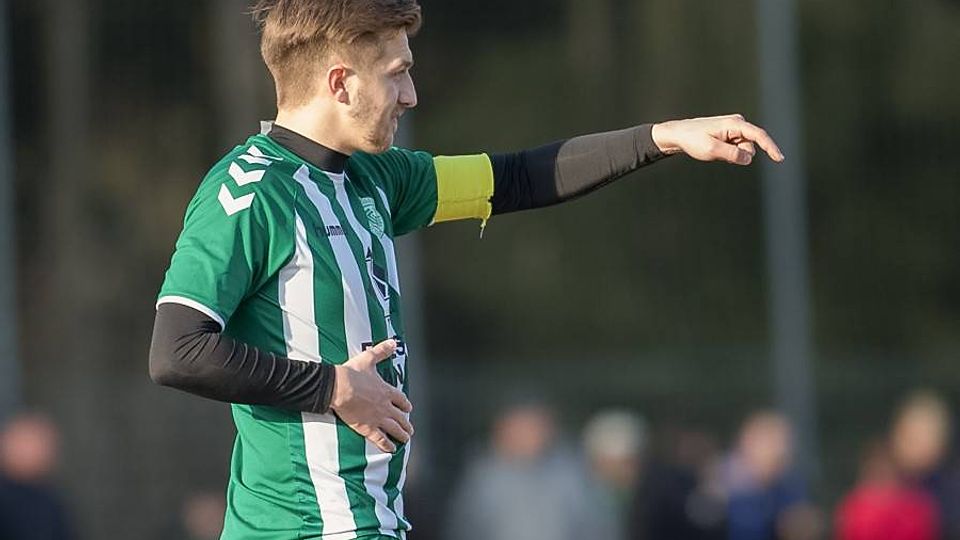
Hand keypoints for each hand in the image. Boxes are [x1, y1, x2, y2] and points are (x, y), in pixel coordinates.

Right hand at [330, 339, 412, 452]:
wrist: (338, 387)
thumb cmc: (351, 373)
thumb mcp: (369, 358)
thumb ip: (382, 351)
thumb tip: (393, 342)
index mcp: (385, 390)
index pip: (400, 399)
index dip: (405, 405)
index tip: (408, 409)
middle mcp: (385, 406)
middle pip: (400, 417)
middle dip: (406, 424)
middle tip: (410, 430)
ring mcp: (377, 418)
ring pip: (394, 429)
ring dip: (401, 435)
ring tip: (406, 439)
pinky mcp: (367, 428)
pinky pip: (380, 439)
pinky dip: (387, 445)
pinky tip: (391, 450)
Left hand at [651, 114, 784, 164]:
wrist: (679, 134)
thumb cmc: (693, 140)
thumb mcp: (712, 150)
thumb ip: (732, 155)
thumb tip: (749, 159)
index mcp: (735, 123)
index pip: (759, 135)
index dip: (771, 147)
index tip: (780, 159)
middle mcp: (738, 123)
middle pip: (750, 147)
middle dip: (738, 156)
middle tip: (718, 153)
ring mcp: (735, 129)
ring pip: (743, 150)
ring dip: (732, 155)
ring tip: (714, 150)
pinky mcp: (731, 134)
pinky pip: (736, 150)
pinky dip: (728, 154)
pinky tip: (715, 149)